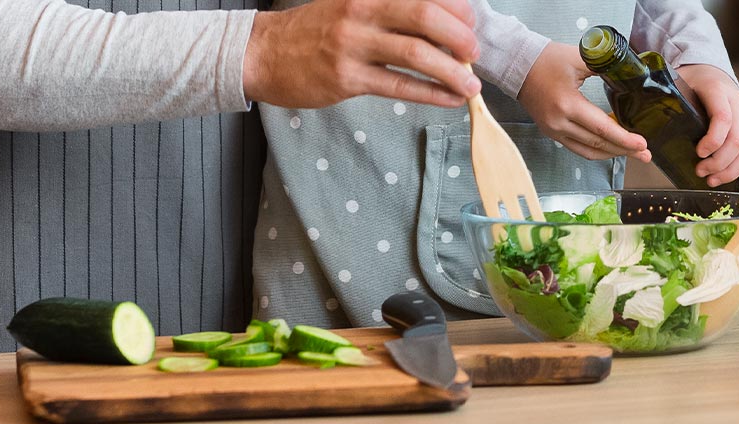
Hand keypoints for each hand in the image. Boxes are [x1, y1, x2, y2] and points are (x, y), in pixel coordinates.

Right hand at [243, 0, 481, 107]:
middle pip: (426, 18)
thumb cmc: (314, 30)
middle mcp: (361, 12)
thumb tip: (441, 21)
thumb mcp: (351, 5)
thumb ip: (390, 10)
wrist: (263, 53)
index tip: (472, 23)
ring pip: (416, 56)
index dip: (457, 9)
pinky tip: (449, 99)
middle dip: (460, 37)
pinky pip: (400, 87)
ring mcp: (353, 46)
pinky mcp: (347, 79)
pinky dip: (431, 94)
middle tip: (475, 53)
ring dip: (452, 72)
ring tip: (471, 85)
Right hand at [518, 43, 650, 161]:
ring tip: (632, 153)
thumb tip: (629, 74)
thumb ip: (605, 66)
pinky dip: (596, 150)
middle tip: (645, 154)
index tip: (642, 145)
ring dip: (611, 154)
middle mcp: (559, 122)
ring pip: (588, 151)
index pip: (602, 128)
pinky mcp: (551, 132)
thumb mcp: (580, 58)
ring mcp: (553, 130)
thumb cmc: (546, 59)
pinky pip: (577, 148)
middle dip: (624, 150)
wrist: (518, 65)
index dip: (624, 139)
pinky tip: (610, 147)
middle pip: (598, 144)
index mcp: (567, 104)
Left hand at [678, 65, 738, 191]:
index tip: (699, 153)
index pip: (723, 118)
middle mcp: (738, 104)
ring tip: (712, 180)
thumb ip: (671, 104)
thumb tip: (652, 131)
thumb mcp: (678, 86)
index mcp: (718, 91)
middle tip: (701, 172)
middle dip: (719, 162)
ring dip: (732, 171)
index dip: (713, 140)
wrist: (710, 72)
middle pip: (738, 139)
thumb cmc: (690, 83)